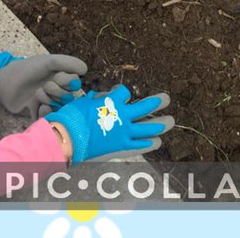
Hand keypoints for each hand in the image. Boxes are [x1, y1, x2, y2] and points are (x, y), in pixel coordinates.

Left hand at [0, 50, 86, 119]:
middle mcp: (58, 93)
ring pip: (62, 110)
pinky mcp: (41, 116)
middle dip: (58, 92)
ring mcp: (50, 105)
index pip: (76, 85)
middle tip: (45, 86)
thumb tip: (85, 69)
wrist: (5, 81)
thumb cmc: (27, 69)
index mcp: (61, 79)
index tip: (57, 77)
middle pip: (70, 98)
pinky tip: (38, 107)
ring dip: (51, 101)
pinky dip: (46, 114)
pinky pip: (51, 120)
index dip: (68, 82)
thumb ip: (65, 63)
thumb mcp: (47, 62)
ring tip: (38, 94)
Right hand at [47, 84, 172, 161]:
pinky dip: (150, 142)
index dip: (121, 91)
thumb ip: (96, 99)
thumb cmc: (72, 116)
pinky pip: (141, 145)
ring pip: (149, 127)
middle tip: (167, 98)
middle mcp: (122, 116)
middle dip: (157, 101)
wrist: (69, 137)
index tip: (119, 92)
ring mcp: (124, 132)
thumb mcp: (83, 101)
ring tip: (170, 120)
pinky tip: (157, 141)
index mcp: (111, 102)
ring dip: (161, 123)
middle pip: (145, 106)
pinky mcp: (123, 147)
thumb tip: (102, 96)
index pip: (123, 92)